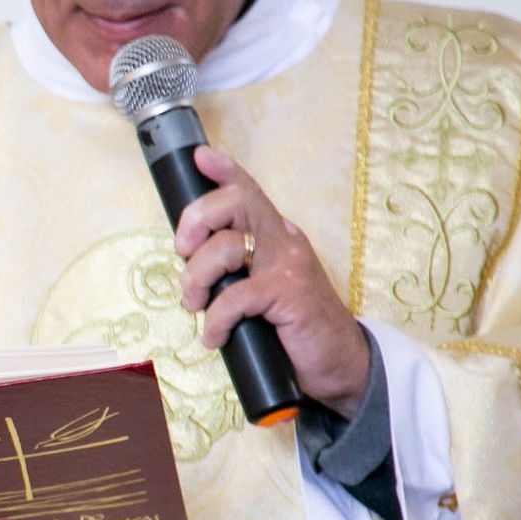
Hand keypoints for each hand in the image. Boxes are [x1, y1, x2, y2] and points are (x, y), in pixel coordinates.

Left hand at [175, 145, 370, 417]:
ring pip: (224, 248)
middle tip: (183, 253)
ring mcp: (288, 265)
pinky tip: (215, 337)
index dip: (224, 171)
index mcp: (276, 235)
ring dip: (195, 281)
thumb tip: (194, 261)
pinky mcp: (288, 293)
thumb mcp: (261, 289)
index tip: (200, 157)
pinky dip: (215, 321)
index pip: (249, 192)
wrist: (337, 362)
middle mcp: (283, 240)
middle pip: (233, 203)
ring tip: (196, 305)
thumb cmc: (291, 327)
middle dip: (195, 221)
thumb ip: (237, 269)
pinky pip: (233, 297)